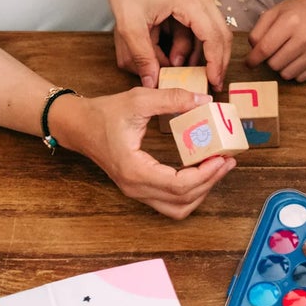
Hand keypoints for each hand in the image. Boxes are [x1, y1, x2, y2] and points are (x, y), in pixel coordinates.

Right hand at [54, 87, 235, 220]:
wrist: (78, 125)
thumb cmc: (105, 113)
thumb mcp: (139, 99)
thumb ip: (172, 99)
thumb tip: (205, 100)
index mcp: (135, 170)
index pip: (179, 185)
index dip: (206, 174)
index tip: (223, 157)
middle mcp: (135, 187)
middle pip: (182, 200)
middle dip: (210, 182)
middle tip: (228, 161)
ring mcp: (136, 191)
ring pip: (177, 207)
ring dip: (201, 191)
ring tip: (218, 168)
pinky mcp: (139, 188)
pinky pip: (170, 202)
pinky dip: (190, 193)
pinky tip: (201, 172)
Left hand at [99, 0, 231, 89]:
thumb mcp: (129, 24)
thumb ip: (142, 55)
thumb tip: (152, 82)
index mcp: (191, 1)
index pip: (214, 37)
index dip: (216, 63)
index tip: (213, 83)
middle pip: (221, 35)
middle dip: (216, 61)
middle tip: (210, 83)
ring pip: (212, 32)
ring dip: (198, 53)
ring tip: (177, 68)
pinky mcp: (193, 0)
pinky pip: (200, 26)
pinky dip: (191, 43)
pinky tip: (173, 54)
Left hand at [246, 0, 305, 80]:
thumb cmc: (299, 9)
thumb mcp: (275, 11)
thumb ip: (258, 31)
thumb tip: (253, 53)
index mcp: (291, 22)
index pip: (265, 49)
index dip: (253, 59)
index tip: (249, 62)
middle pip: (274, 64)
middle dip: (269, 60)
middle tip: (274, 51)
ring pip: (286, 74)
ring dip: (282, 66)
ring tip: (286, 53)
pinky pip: (300, 78)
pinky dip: (295, 71)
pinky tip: (298, 58)